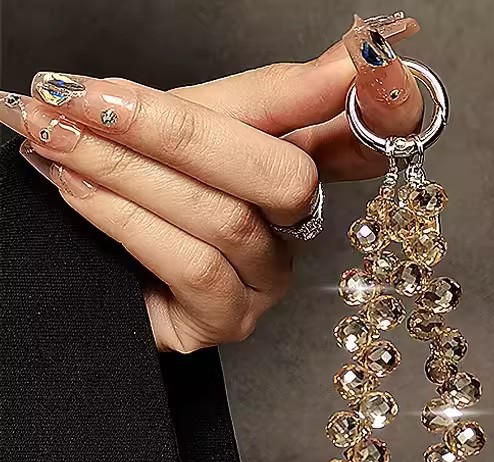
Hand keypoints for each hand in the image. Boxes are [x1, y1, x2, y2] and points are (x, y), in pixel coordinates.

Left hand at [0, 13, 422, 351]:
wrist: (81, 265)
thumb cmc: (139, 188)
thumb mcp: (187, 123)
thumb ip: (258, 95)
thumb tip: (344, 57)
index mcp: (293, 168)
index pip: (360, 139)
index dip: (383, 108)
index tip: (367, 63)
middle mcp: (293, 230)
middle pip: (286, 178)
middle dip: (181, 133)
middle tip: (91, 101)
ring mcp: (267, 280)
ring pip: (228, 221)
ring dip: (130, 171)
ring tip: (59, 136)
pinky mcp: (230, 322)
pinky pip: (197, 268)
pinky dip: (127, 220)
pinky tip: (77, 188)